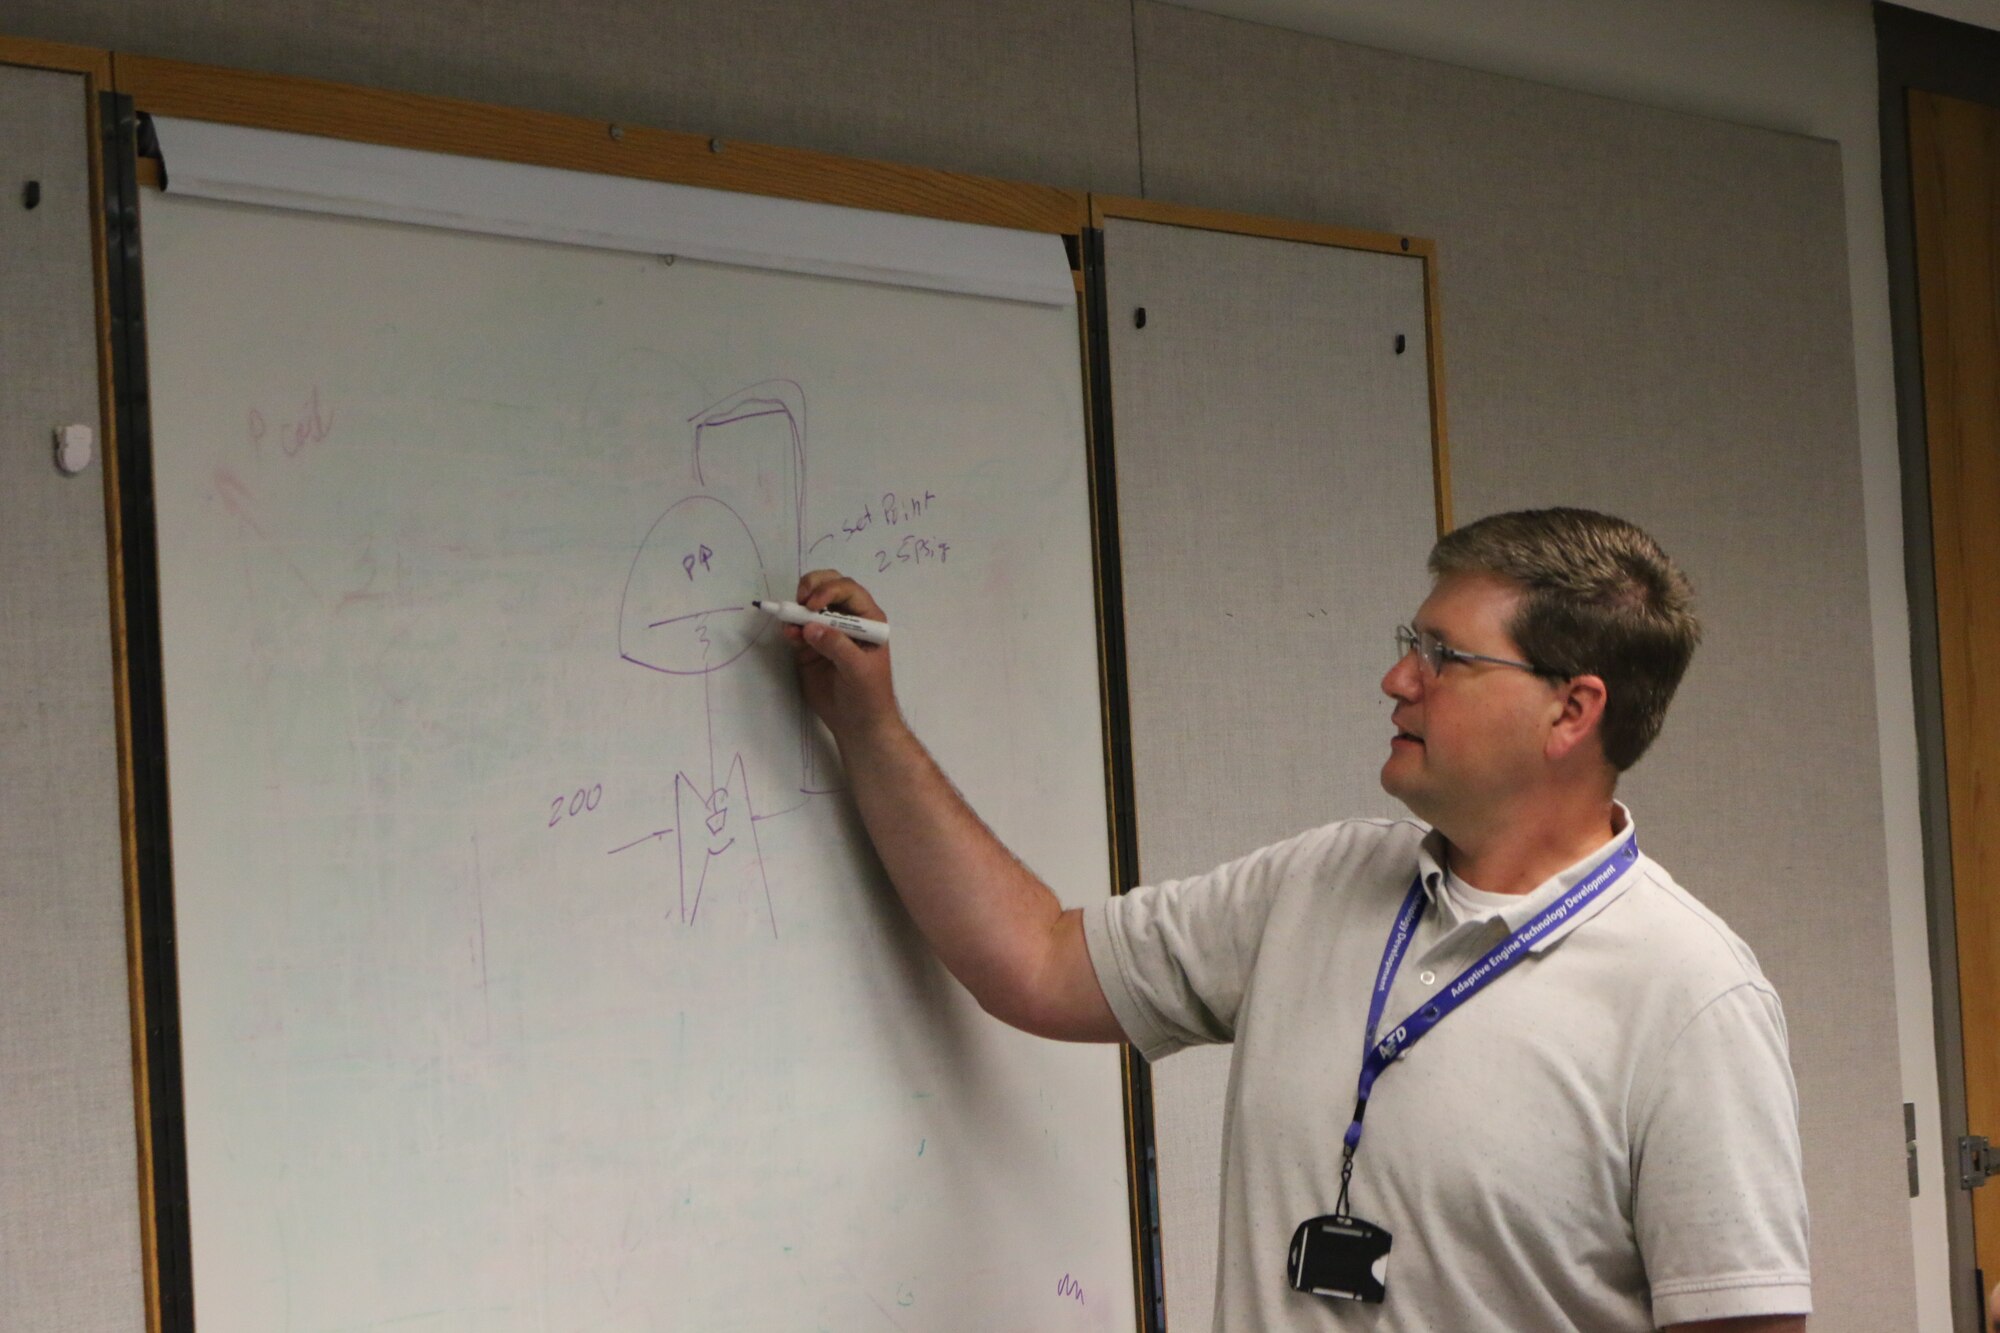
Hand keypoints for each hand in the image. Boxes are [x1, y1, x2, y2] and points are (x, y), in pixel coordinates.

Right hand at [785, 569, 899, 740]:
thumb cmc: (869, 694)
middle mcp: (847, 620)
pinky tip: (788, 634)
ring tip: (789, 624)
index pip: (849, 591)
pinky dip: (790, 627)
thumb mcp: (859, 670)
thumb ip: (837, 647)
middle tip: (799, 600)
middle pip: (828, 587)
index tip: (812, 604)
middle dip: (811, 587)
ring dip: (796, 609)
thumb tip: (810, 627)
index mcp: (868, 619)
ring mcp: (827, 631)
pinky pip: (797, 629)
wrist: (857, 723)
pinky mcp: (809, 647)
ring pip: (809, 605)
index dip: (830, 590)